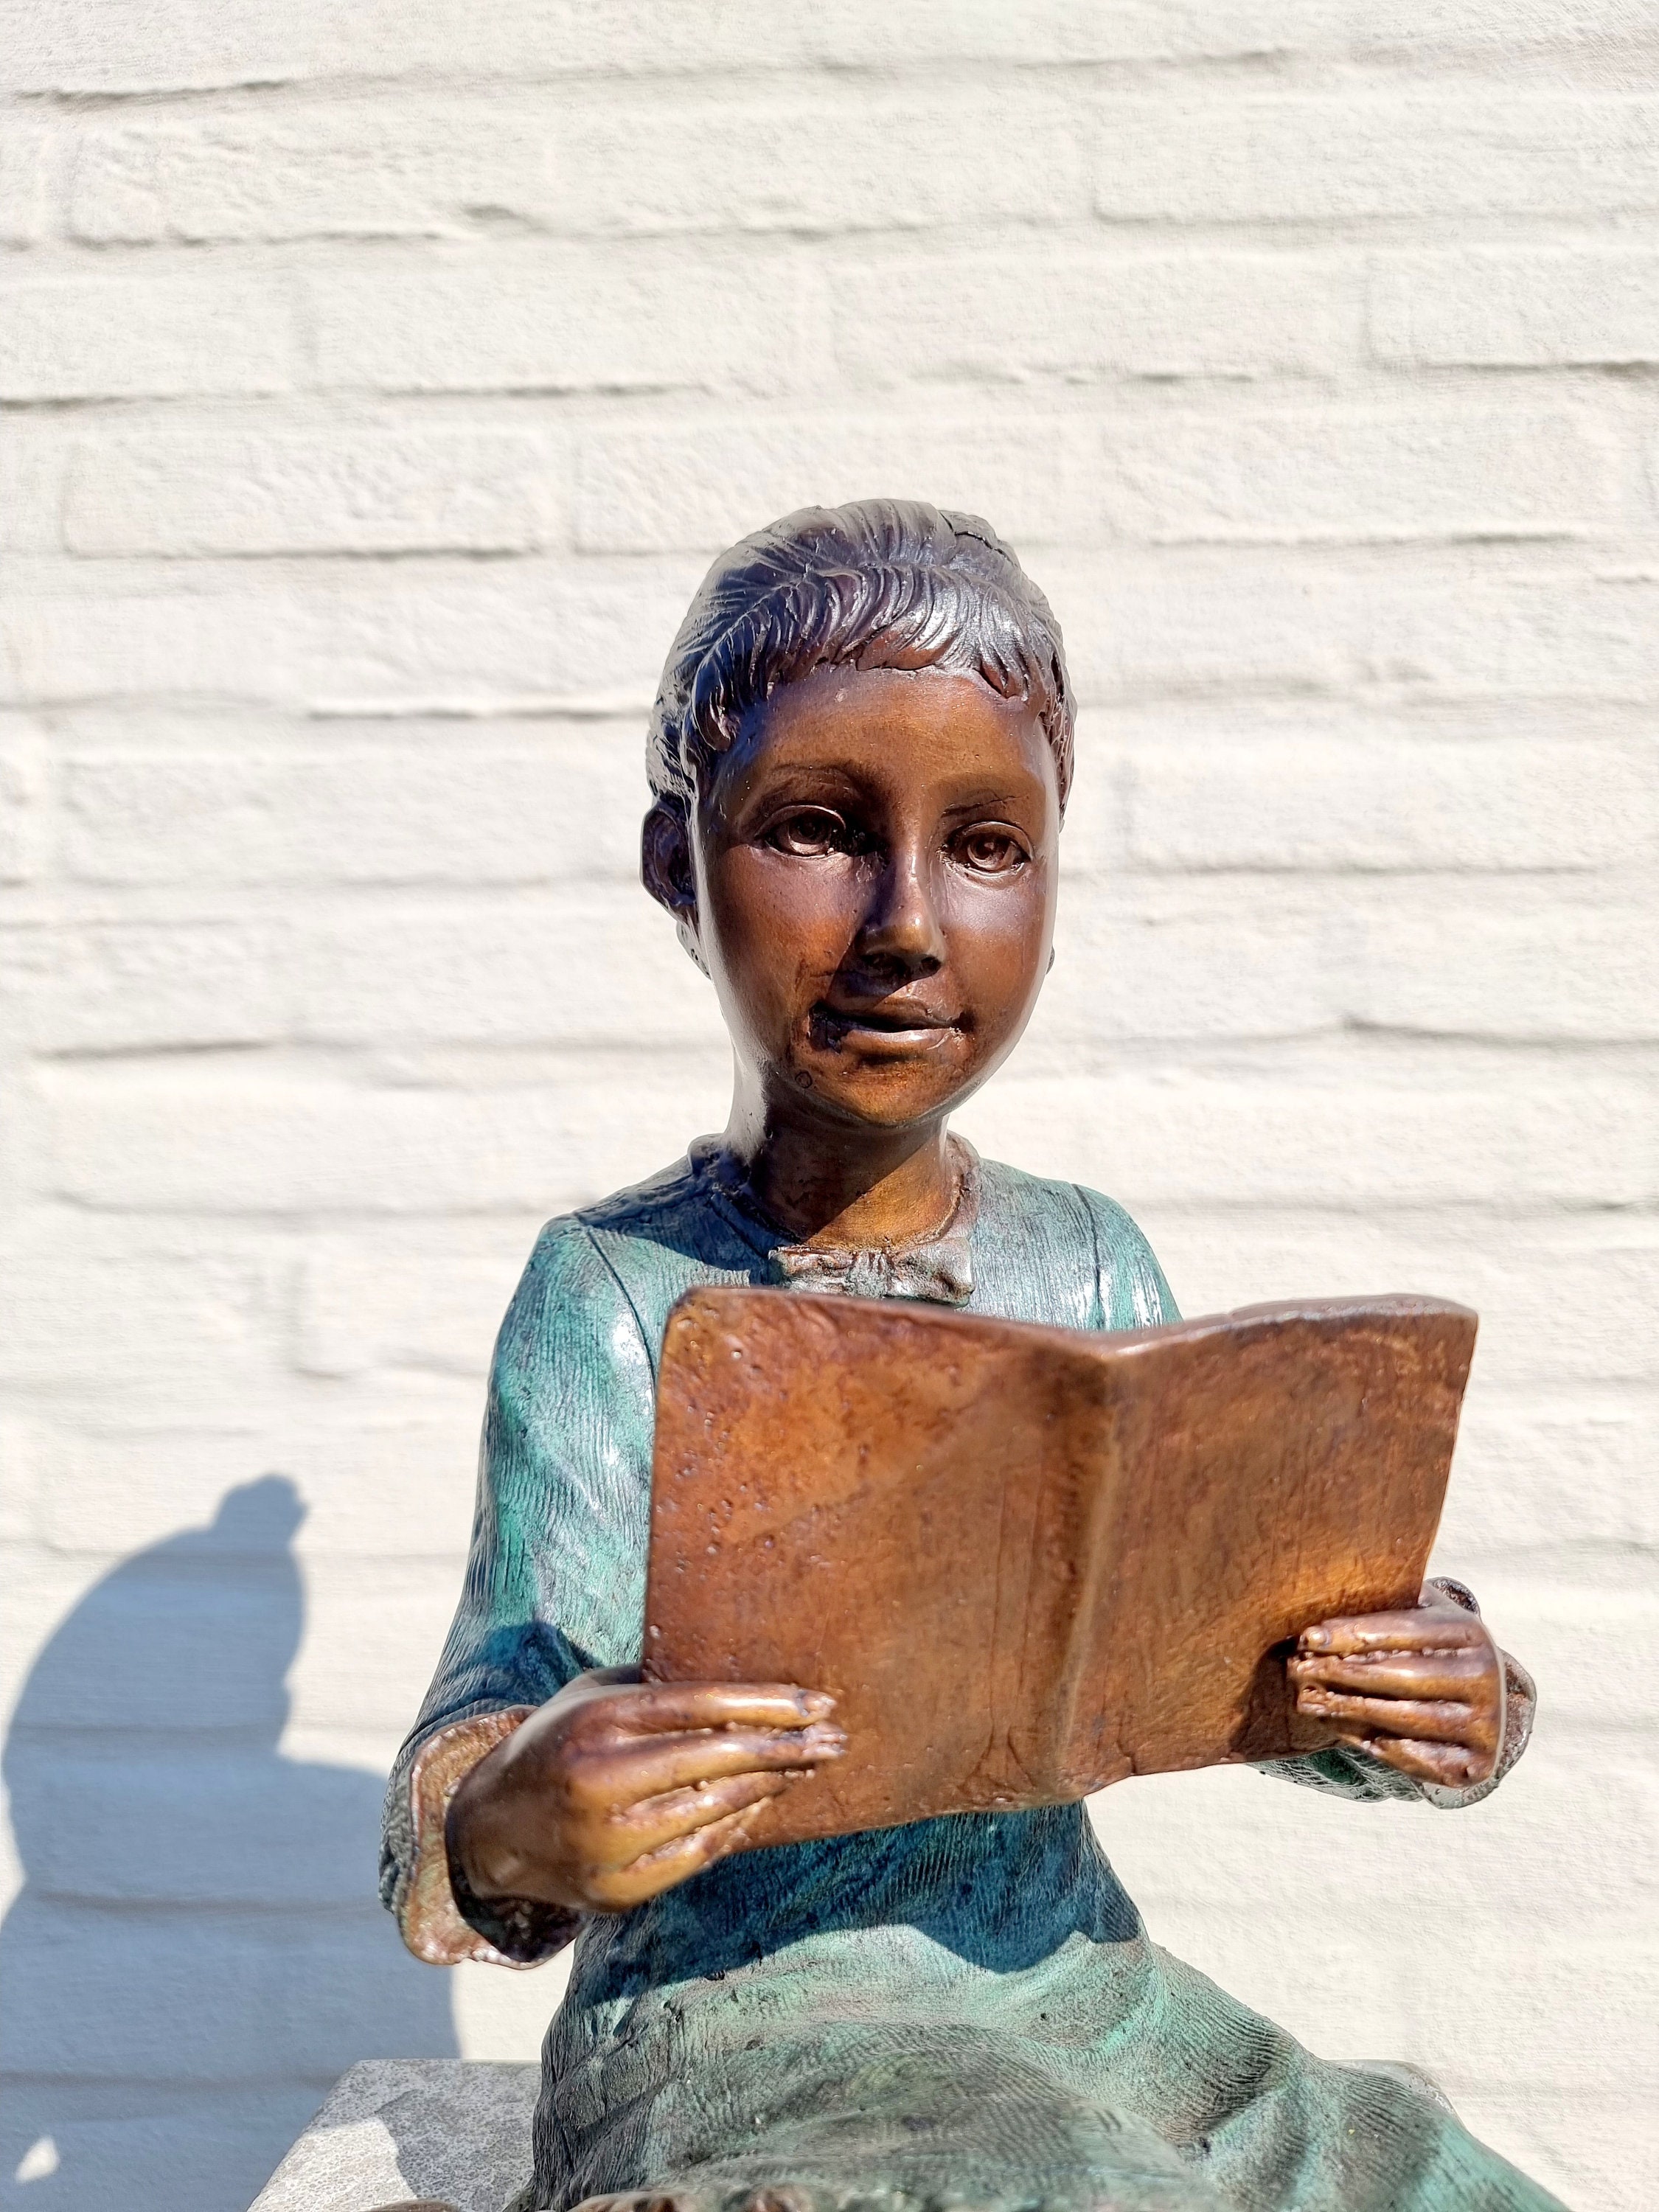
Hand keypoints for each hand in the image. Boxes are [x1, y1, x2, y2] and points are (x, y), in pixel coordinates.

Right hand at [447, 1667, 844, 1913]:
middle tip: (837, 1738)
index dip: (768, 1703)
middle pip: (718, 1758)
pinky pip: (699, 1855)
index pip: (702, 1704)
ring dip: (770, 1785)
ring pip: (715, 1809)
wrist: (489, 1829)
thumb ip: (655, 1686)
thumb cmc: (556, 1742)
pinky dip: (738, 1825)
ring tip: (807, 1765)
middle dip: (787, 1747)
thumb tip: (741, 1678)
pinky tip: (764, 1802)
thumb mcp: (592, 1696)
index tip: (819, 1699)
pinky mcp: (617, 1890)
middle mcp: (600, 1781)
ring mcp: (608, 1843)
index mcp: (597, 1721)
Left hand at [1287, 1591, 1502, 1789]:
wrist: (1482, 1701)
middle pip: (1400, 1677)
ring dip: (1348, 1709)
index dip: (1351, 1634)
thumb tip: (1315, 1632)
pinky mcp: (1475, 1765)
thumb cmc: (1432, 1649)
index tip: (1307, 1638)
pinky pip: (1412, 1757)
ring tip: (1308, 1700)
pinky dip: (1370, 1742)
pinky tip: (1336, 1726)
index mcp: (1470, 1632)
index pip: (1402, 1630)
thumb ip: (1381, 1611)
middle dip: (1342, 1673)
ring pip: (1403, 1719)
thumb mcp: (1417, 1619)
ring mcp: (1486, 1725)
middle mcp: (1486, 1678)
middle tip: (1298, 1671)